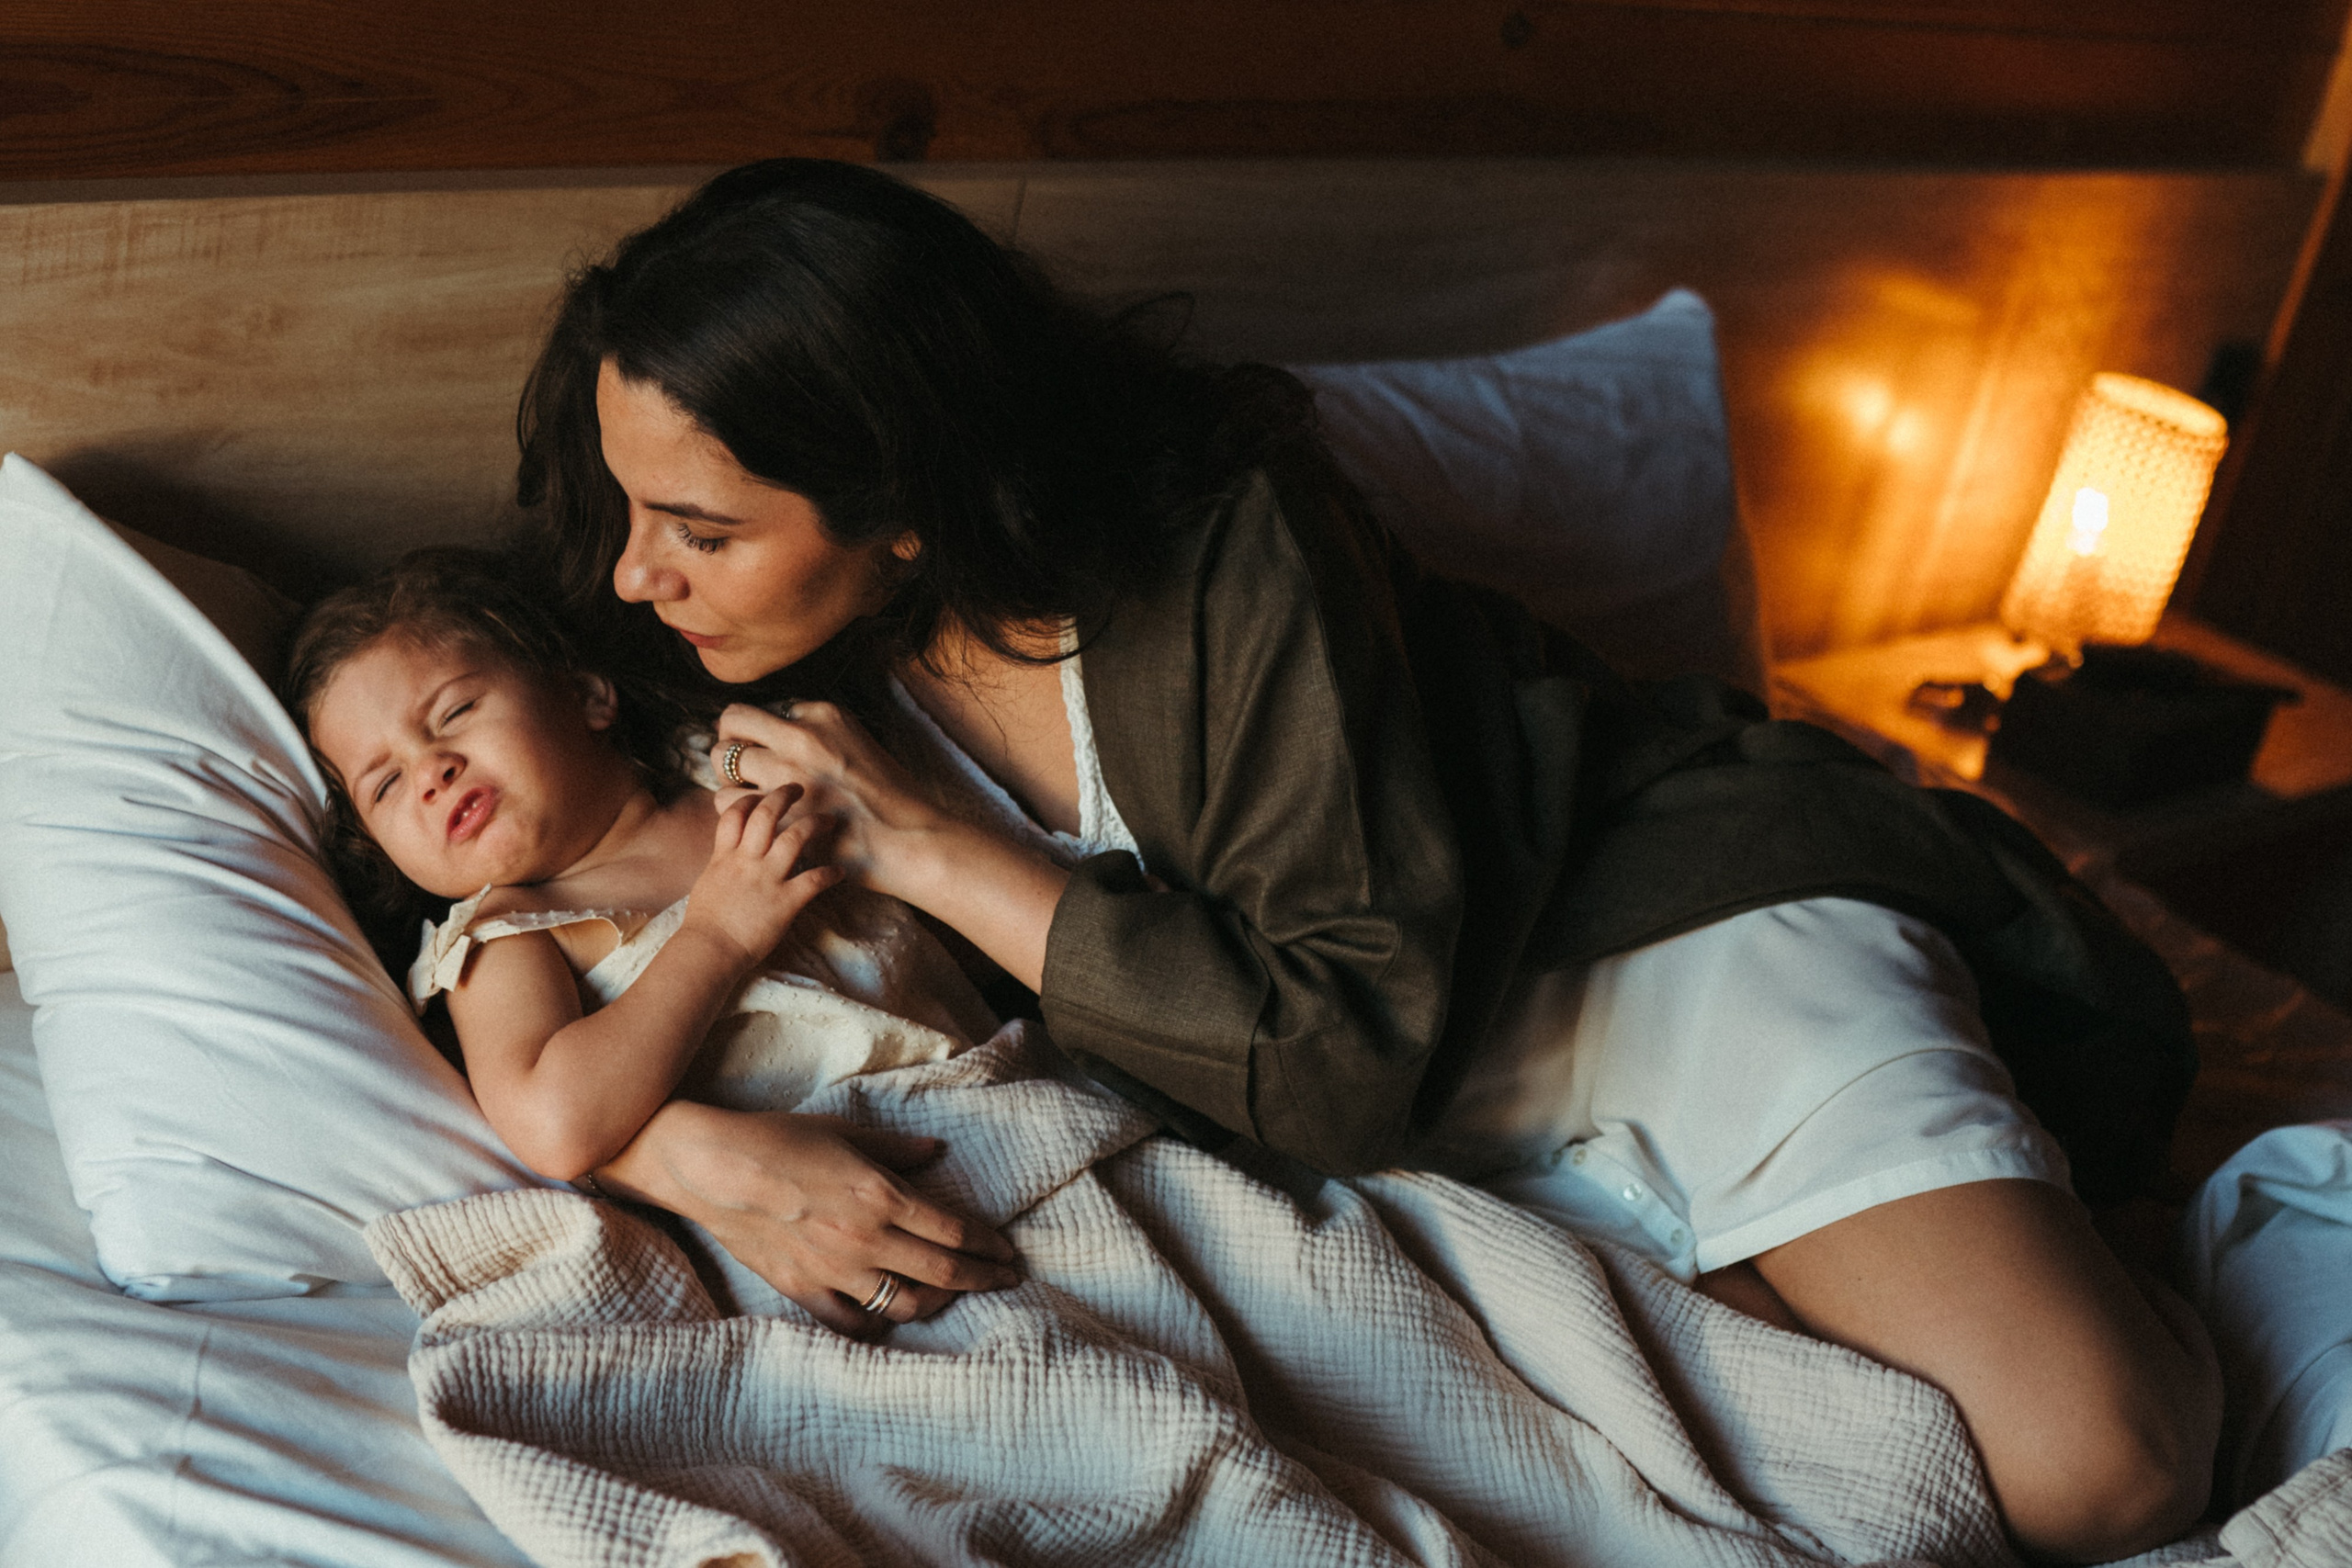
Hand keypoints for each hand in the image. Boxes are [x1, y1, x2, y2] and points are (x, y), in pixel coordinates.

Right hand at [597, 1101, 1020, 1334]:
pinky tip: (887, 1316)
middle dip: (983, 1279)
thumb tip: (935, 1152)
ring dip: (936, 1304)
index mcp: (882, 1196)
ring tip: (949, 1295)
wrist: (711, 1166)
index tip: (1008, 1253)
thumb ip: (895, 1150)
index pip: (955, 1232)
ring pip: (903, 1306)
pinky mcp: (802, 1290)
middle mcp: (865, 1240)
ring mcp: (834, 1271)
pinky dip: (875, 1324)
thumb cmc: (777, 1139)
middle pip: (943, 1274)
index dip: (989, 1246)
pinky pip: (850, 1323)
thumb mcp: (844, 1132)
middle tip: (1006, 1280)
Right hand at [680, 784, 841, 970]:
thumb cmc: (705, 925)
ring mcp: (767, 879)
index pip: (734, 814)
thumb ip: (722, 865)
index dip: (750, 799)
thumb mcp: (707, 884)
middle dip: (784, 796)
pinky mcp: (785, 901)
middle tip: (799, 789)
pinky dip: (830, 873)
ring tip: (829, 820)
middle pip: (767, 814)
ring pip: (795, 837)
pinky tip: (840, 872)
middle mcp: (746, 861)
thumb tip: (729, 857)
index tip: (762, 795)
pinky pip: (814, 879)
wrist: (709, 950)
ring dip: (815, 824)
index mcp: (724, 857)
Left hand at [711, 702, 941, 897]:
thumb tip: (781, 736)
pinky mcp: (779, 810)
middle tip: (738, 762)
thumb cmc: (892, 799)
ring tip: (745, 793)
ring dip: (728, 776)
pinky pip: (727, 801)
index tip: (767, 749)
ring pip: (722, 759)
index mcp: (824, 714)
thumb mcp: (859, 745)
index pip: (767, 709)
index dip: (762, 732)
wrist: (910, 840)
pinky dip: (733, 809)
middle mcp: (801, 736)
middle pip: (733, 720)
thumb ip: (819, 735)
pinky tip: (752, 819)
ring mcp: (787, 773)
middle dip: (729, 740)